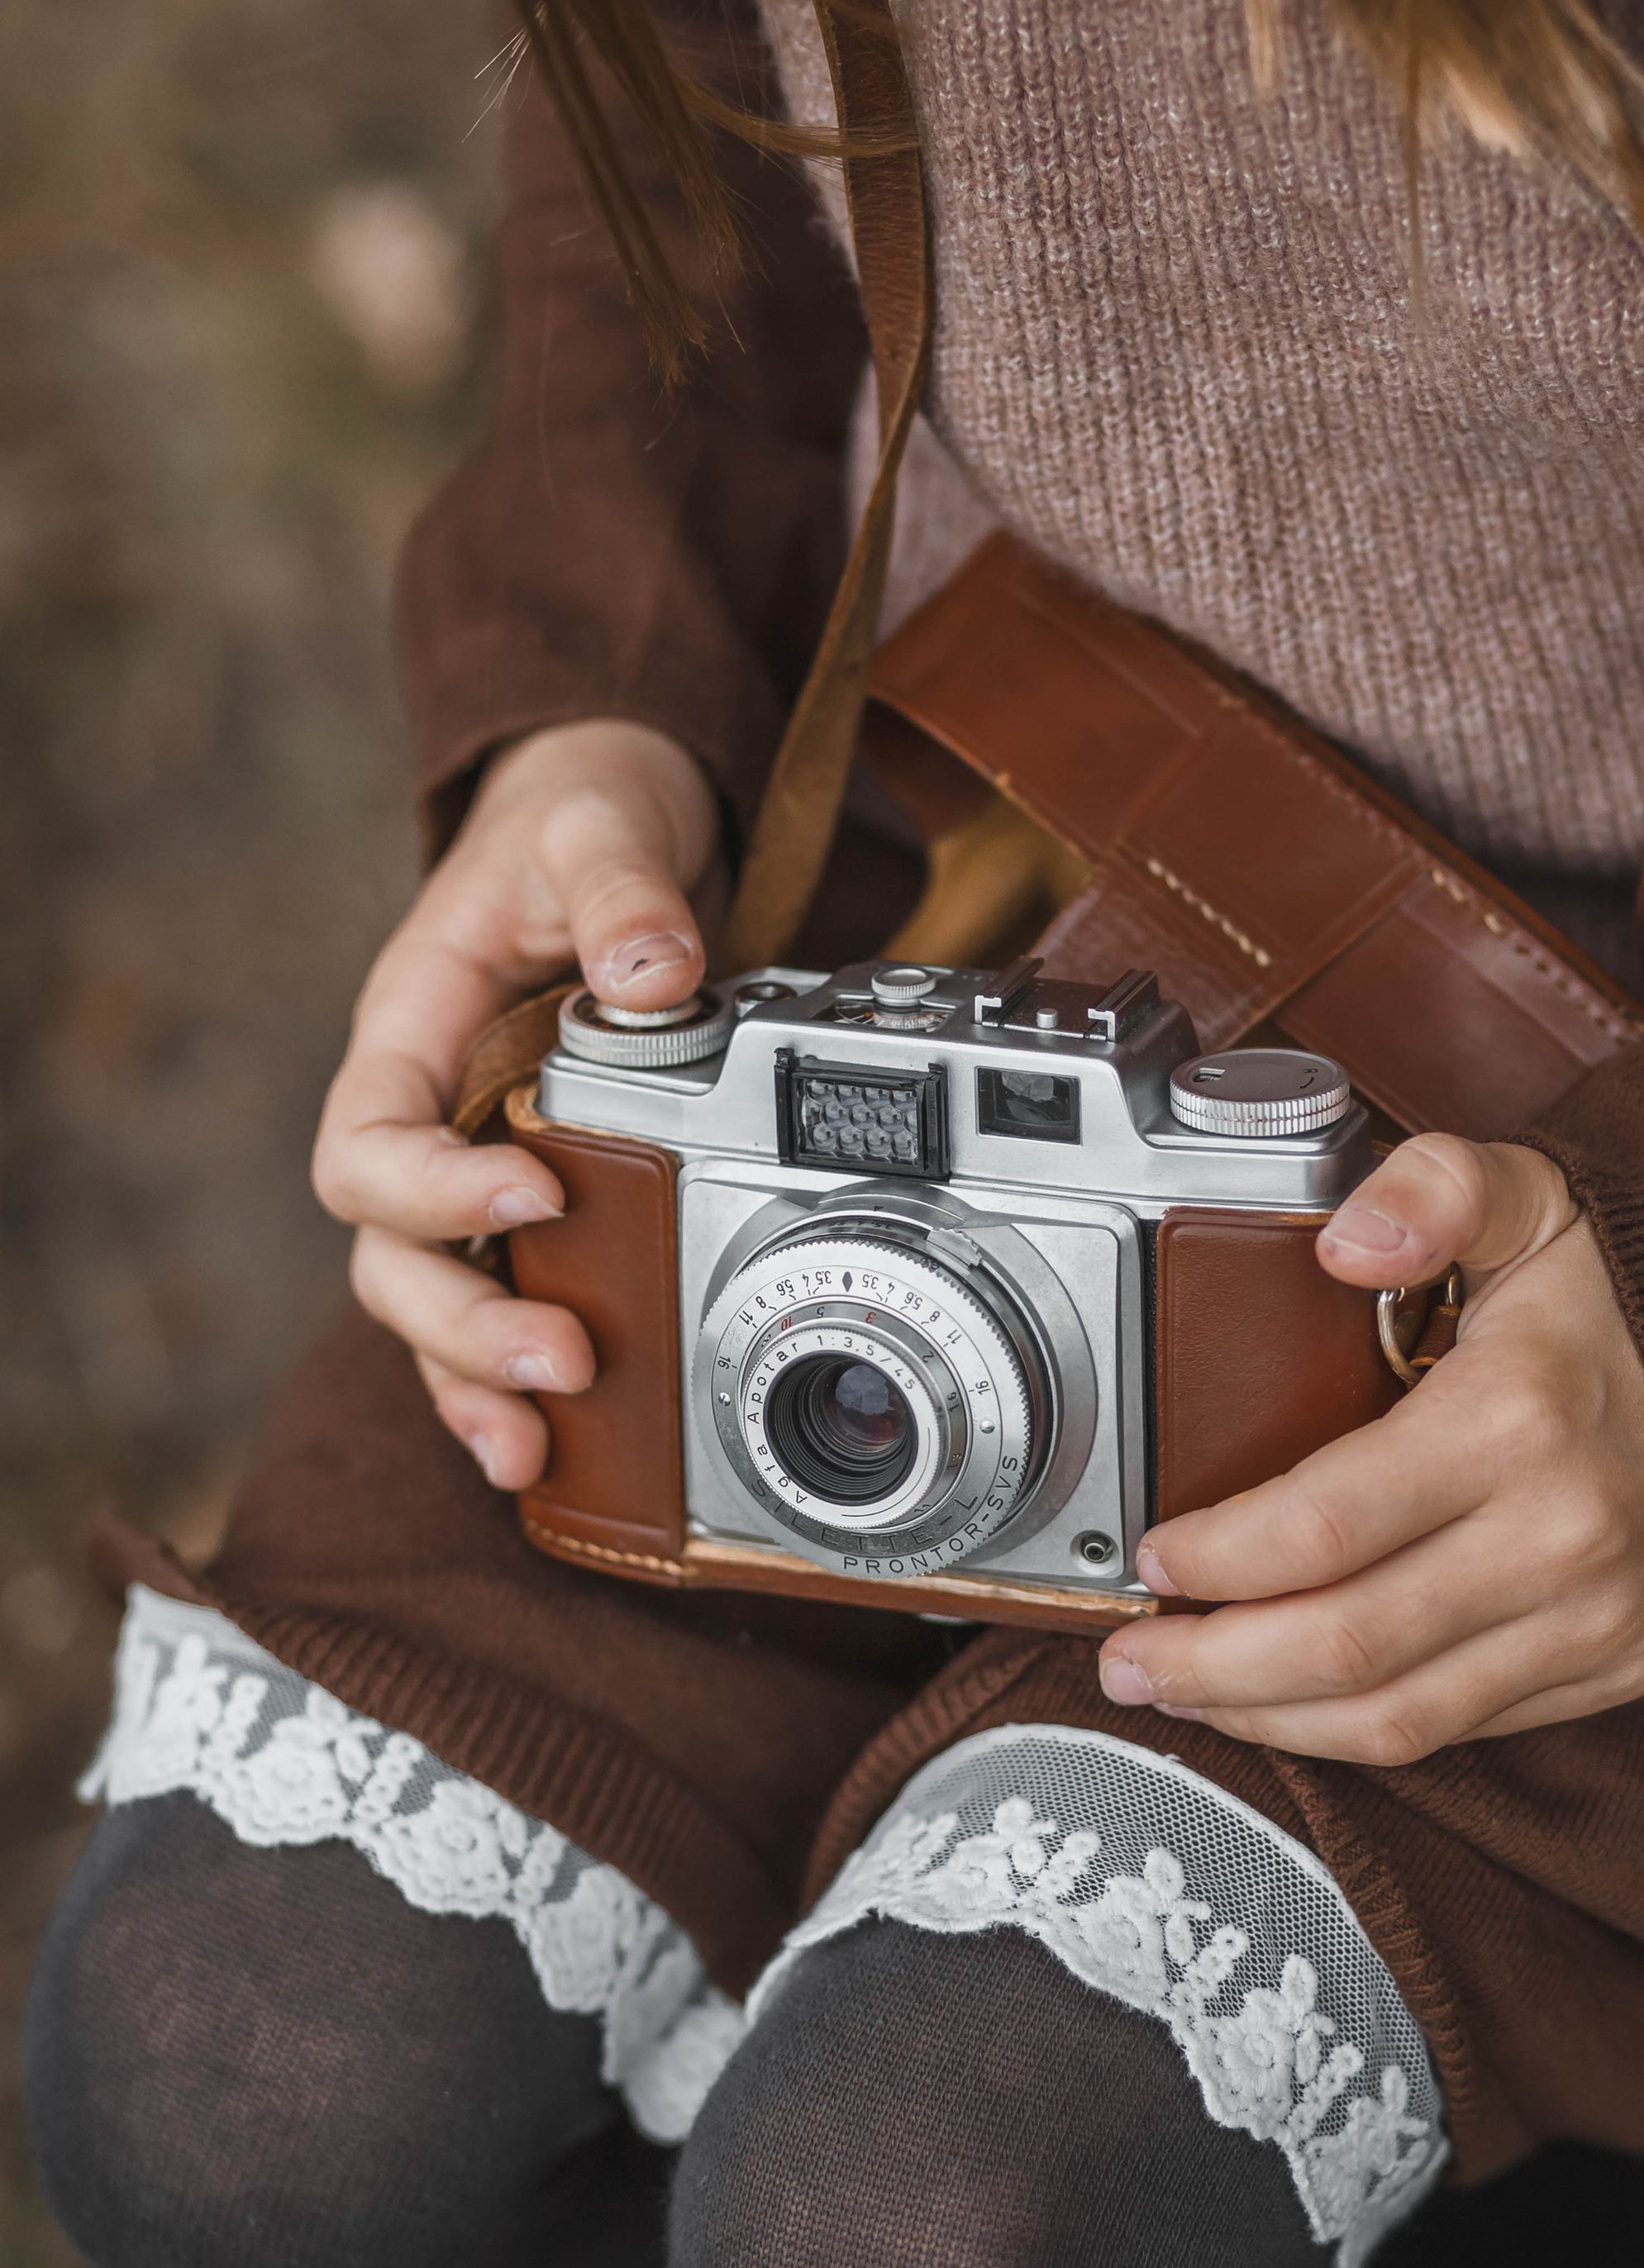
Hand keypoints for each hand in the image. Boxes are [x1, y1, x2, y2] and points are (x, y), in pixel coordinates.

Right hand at [312, 719, 716, 1487]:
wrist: (609, 820)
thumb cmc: (580, 817)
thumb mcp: (598, 823)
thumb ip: (619, 889)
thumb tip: (651, 974)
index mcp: (409, 1029)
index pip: (367, 1141)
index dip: (431, 1189)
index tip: (535, 1196)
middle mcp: (424, 1115)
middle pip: (388, 1254)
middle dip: (460, 1323)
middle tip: (559, 1359)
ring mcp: (468, 1167)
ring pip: (429, 1303)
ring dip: (472, 1381)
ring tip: (536, 1450)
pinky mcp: (530, 1201)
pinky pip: (492, 1304)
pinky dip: (507, 1380)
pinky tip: (550, 1450)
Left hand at [1097, 1136, 1643, 1763]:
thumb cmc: (1616, 1290)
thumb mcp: (1527, 1195)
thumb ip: (1432, 1188)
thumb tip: (1346, 1240)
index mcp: (1519, 1420)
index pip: (1326, 1527)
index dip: (1219, 1556)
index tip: (1150, 1552)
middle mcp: (1563, 1536)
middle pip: (1347, 1644)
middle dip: (1212, 1666)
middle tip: (1127, 1657)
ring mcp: (1597, 1618)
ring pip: (1400, 1716)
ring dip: (1269, 1719)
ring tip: (1181, 1692)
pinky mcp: (1618, 1666)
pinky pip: (1462, 1728)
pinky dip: (1358, 1730)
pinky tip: (1288, 1703)